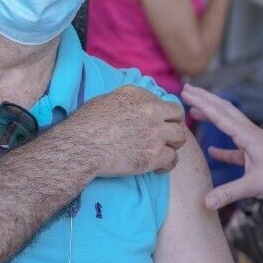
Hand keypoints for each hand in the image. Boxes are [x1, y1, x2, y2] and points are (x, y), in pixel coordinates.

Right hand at [60, 86, 186, 176]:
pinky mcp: (155, 154)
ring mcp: (156, 132)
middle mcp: (151, 110)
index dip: (161, 114)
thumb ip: (125, 102)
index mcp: (138, 95)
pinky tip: (158, 168)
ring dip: (174, 144)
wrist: (81, 147)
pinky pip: (173, 158)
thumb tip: (129, 107)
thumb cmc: (84, 125)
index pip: (162, 101)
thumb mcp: (104, 101)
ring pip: (181, 136)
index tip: (154, 123)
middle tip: (165, 136)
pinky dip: (167, 165)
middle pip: (178, 115)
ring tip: (164, 151)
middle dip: (173, 125)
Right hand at [181, 84, 262, 208]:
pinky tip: (212, 150)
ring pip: (229, 123)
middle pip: (224, 110)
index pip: (220, 115)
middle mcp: (250, 134)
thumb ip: (229, 193)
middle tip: (186, 89)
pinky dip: (222, 145)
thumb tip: (205, 202)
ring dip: (212, 115)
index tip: (186, 92)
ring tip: (194, 111)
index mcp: (248, 136)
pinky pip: (235, 146)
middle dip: (205, 99)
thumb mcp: (255, 186)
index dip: (201, 103)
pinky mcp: (256, 154)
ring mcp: (253, 142)